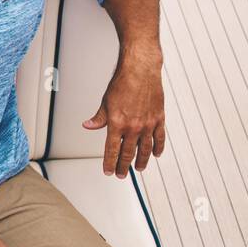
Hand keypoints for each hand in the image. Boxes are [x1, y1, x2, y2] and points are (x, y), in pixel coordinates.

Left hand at [83, 47, 164, 178]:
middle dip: (123, 166)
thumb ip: (99, 118)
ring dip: (141, 161)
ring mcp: (148, 124)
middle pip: (128, 153)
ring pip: (145, 149)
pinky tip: (155, 154)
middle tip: (121, 175)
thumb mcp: (105, 102)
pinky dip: (158, 147)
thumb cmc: (121, 84)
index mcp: (117, 124)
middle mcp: (133, 127)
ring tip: (138, 169)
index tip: (108, 171)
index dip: (109, 163)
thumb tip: (88, 126)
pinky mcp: (159, 119)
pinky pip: (159, 138)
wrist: (141, 71)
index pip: (112, 150)